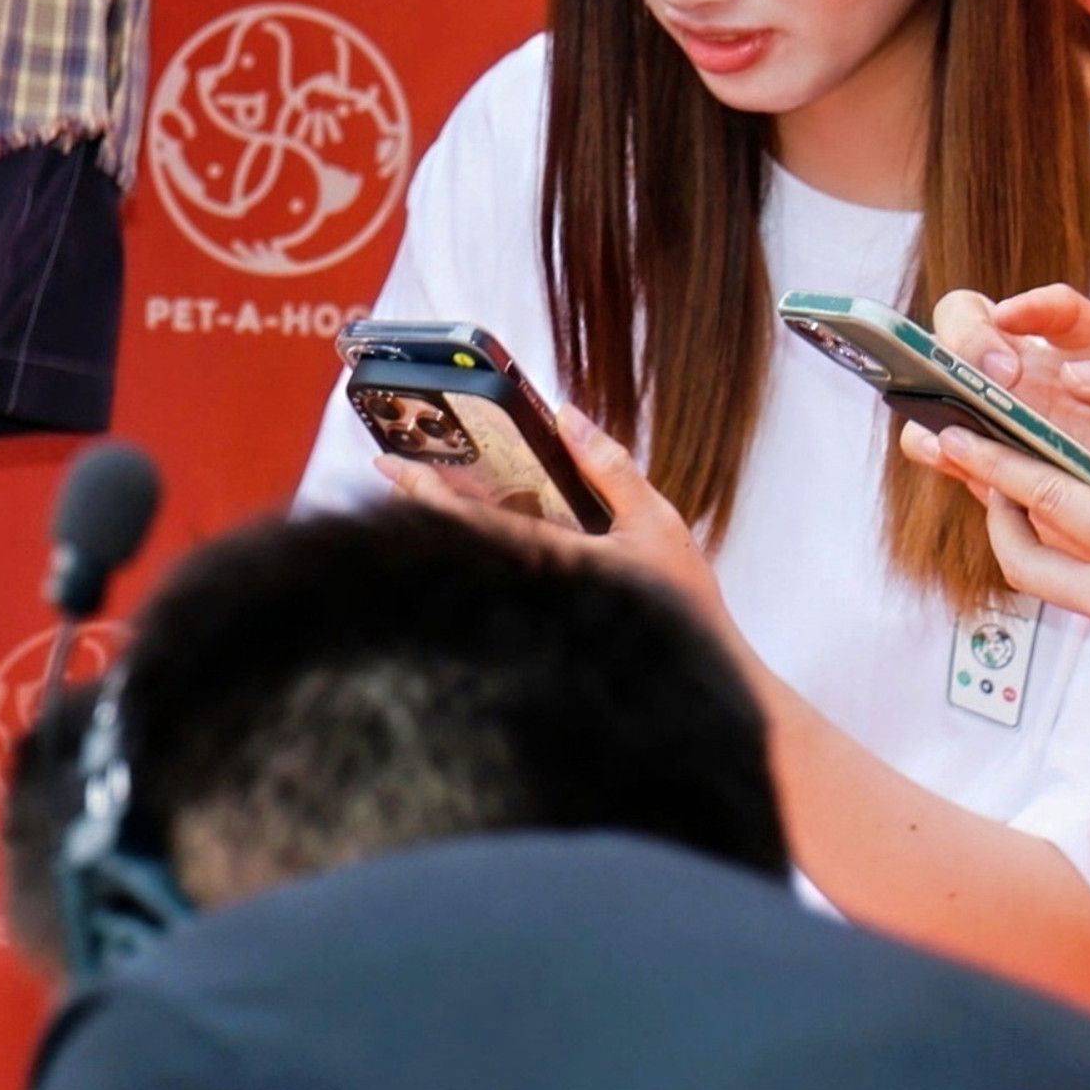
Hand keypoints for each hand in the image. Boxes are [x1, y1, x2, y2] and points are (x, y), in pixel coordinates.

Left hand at [388, 403, 745, 656]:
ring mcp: (531, 608)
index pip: (475, 525)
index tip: (391, 466)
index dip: (428, 494)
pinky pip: (498, 576)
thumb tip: (565, 414)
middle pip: (460, 544)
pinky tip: (471, 526)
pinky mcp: (541, 617)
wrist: (700, 675)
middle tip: (388, 469)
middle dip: (421, 505)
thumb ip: (608, 467)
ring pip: (474, 562)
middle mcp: (532, 587)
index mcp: (554, 562)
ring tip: (417, 489)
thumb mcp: (655, 521)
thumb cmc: (682, 603)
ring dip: (446, 526)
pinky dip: (477, 547)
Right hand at [929, 282, 1089, 459]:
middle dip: (969, 336)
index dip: (1031, 305)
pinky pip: (944, 443)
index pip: (1055, 309)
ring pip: (945, 379)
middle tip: (996, 374)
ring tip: (955, 413)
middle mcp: (1039, 373)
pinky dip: (932, 443)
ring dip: (937, 386)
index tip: (1014, 319)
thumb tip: (1075, 376)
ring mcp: (1007, 415)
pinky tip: (942, 450)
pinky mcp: (991, 462)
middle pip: (974, 320)